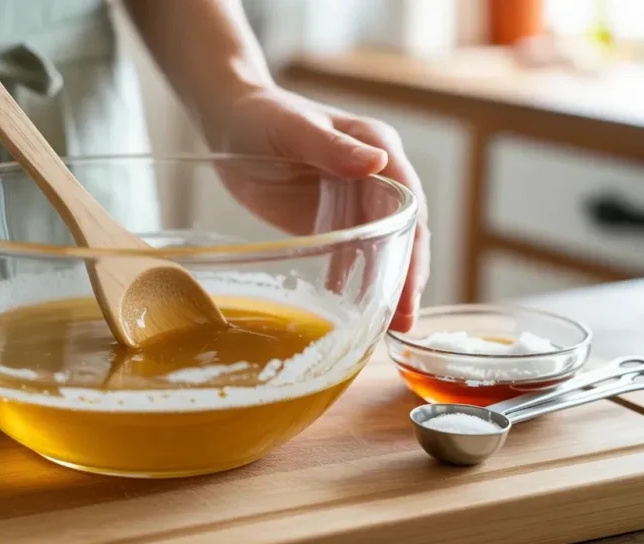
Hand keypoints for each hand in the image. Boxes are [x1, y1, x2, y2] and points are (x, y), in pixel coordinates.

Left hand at [214, 87, 429, 332]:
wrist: (230, 120)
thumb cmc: (263, 115)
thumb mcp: (295, 130)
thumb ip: (334, 149)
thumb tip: (378, 163)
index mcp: (377, 147)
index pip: (407, 203)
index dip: (413, 246)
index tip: (410, 285)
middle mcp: (376, 176)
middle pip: (403, 232)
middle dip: (407, 276)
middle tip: (404, 321)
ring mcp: (356, 200)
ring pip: (384, 247)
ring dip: (389, 285)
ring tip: (391, 328)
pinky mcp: (334, 219)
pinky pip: (353, 254)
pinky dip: (358, 282)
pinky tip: (356, 312)